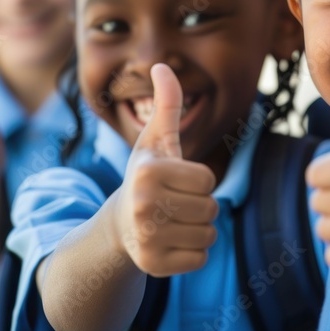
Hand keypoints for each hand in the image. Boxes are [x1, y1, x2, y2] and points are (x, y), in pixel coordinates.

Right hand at [112, 64, 218, 277]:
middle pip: (210, 207)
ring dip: (198, 229)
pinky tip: (170, 242)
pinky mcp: (153, 265)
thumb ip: (166, 104)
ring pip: (209, 234)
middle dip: (200, 205)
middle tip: (174, 203)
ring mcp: (146, 238)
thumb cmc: (146, 175)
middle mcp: (143, 206)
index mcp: (147, 172)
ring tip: (172, 221)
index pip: (207, 179)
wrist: (119, 225)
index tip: (175, 181)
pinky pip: (201, 259)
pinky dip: (192, 252)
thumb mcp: (156, 140)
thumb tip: (162, 65)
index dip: (198, 180)